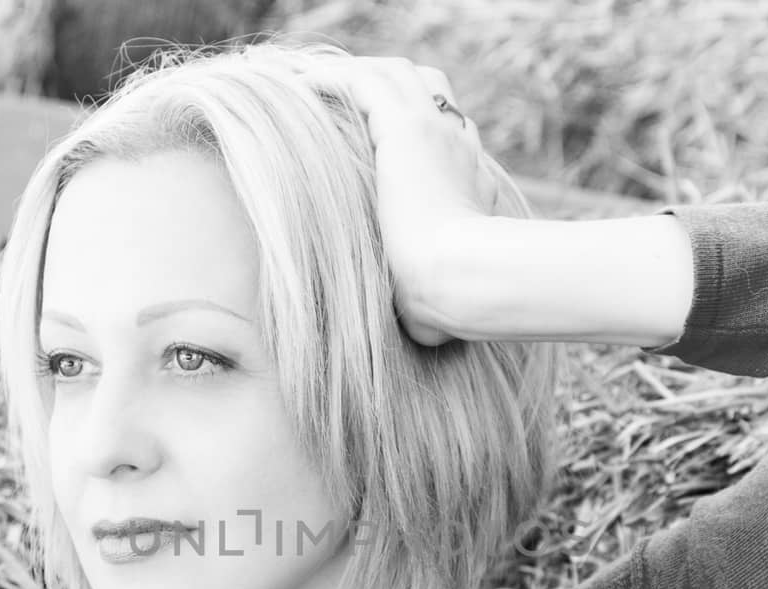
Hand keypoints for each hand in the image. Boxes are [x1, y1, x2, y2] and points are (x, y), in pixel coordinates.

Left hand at [300, 56, 500, 346]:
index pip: (447, 133)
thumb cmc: (453, 304)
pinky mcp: (409, 128)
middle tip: (342, 92)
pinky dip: (332, 78)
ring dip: (354, 73)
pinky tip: (298, 83)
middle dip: (385, 84)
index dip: (412, 126)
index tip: (375, 136)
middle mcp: (458, 147)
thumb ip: (432, 305)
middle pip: (427, 87)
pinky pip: (365, 82)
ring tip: (309, 79)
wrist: (465, 284)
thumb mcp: (441, 300)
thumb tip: (427, 337)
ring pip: (396, 76)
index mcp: (469, 182)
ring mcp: (437, 132)